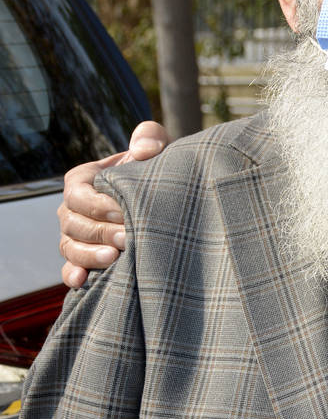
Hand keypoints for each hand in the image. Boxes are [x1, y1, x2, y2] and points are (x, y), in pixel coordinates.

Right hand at [58, 121, 169, 287]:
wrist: (166, 194)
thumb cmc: (156, 167)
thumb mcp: (157, 147)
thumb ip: (150, 137)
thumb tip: (144, 148)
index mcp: (82, 180)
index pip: (78, 194)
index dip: (97, 204)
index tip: (123, 211)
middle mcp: (73, 208)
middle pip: (73, 223)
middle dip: (99, 232)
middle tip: (127, 239)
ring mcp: (76, 234)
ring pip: (70, 247)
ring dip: (88, 255)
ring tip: (114, 259)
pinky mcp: (84, 256)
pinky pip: (71, 267)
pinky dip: (73, 275)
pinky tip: (83, 282)